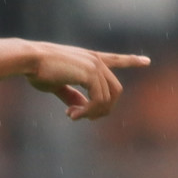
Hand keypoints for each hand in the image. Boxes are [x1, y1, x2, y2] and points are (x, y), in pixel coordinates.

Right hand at [23, 42, 146, 120]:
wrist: (30, 59)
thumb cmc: (38, 71)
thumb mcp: (57, 85)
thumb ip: (71, 96)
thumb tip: (82, 109)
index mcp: (89, 59)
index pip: (115, 59)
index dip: (131, 61)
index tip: (147, 61)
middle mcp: (96, 61)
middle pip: (115, 91)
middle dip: (103, 110)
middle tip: (81, 117)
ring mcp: (95, 66)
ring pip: (108, 99)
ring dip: (92, 114)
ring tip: (72, 116)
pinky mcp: (91, 74)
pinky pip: (98, 100)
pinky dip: (87, 112)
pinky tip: (71, 114)